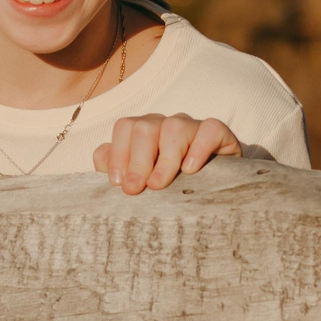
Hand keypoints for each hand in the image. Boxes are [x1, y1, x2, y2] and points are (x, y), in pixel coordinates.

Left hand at [94, 114, 239, 194]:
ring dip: (164, 159)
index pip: (125, 128)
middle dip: (137, 160)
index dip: (118, 154)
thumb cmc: (169, 187)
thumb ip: (116, 168)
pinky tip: (190, 170)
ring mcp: (192, 127)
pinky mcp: (219, 134)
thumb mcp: (141, 180)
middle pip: (144, 127)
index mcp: (144, 132)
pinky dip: (198, 149)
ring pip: (174, 127)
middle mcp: (166, 125)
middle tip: (135, 189)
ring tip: (158, 185)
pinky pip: (209, 129)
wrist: (213, 194)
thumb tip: (102, 160)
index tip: (118, 184)